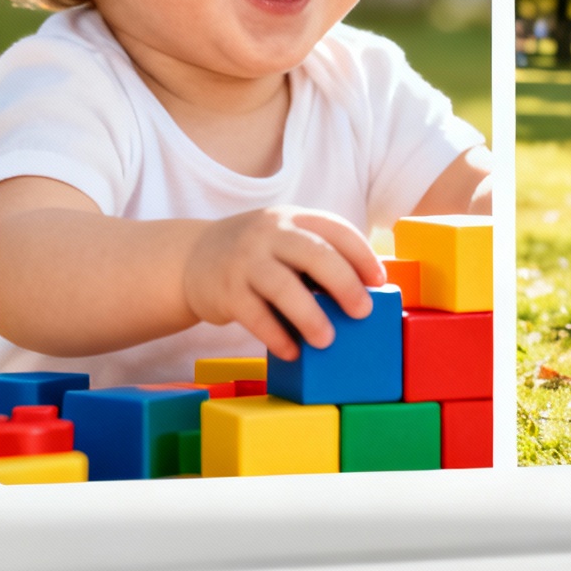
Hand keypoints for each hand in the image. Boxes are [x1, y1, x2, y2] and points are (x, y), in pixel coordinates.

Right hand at [180, 206, 384, 360]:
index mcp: (293, 218)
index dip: (362, 255)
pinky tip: (292, 352)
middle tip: (362, 312)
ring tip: (327, 340)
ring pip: (283, 286)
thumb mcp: (285, 240)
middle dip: (344, 284)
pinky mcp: (226, 291)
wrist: (192, 258)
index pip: (336, 229)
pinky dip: (276, 336)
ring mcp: (246, 261)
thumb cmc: (257, 255)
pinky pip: (255, 316)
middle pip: (315, 254)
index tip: (379, 281)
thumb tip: (366, 293)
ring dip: (310, 316)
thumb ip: (318, 255)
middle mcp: (270, 234)